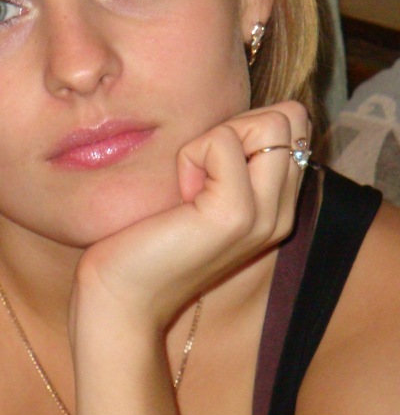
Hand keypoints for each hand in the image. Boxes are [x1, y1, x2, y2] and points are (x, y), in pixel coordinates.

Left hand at [73, 101, 310, 331]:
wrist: (121, 297)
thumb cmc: (147, 240)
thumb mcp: (199, 192)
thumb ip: (229, 160)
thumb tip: (235, 118)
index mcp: (277, 207)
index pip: (294, 126)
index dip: (245, 126)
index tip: (206, 169)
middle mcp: (281, 213)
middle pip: (290, 118)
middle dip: (236, 126)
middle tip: (197, 174)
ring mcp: (263, 216)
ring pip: (271, 123)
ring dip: (216, 138)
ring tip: (189, 185)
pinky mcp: (234, 214)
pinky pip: (222, 142)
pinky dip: (191, 154)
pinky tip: (178, 197)